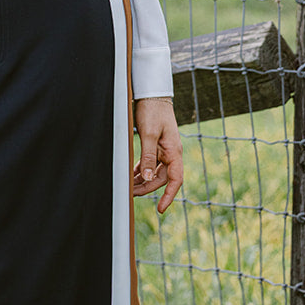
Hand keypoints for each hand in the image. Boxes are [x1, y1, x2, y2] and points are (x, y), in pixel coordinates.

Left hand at [132, 96, 182, 213]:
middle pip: (162, 178)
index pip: (175, 180)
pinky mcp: (156, 146)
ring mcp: (164, 150)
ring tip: (129, 187)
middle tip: (131, 194)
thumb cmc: (152, 111)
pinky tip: (132, 175)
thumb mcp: (148, 134)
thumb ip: (148, 157)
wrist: (152, 95)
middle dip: (147, 188)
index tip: (160, 209)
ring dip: (143, 180)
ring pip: (155, 172)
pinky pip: (150, 163)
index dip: (169, 196)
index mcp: (174, 151)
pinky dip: (141, 170)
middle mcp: (171, 153)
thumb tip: (148, 178)